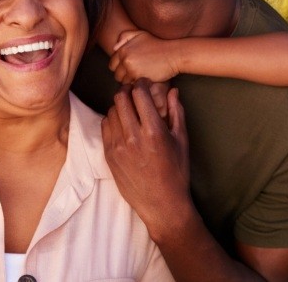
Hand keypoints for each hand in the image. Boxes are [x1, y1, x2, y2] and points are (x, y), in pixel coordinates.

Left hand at [101, 80, 189, 234]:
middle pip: (120, 99)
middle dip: (128, 91)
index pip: (139, 94)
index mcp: (153, 130)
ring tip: (130, 109)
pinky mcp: (109, 155)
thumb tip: (172, 91)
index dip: (141, 84)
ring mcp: (118, 146)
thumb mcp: (182, 140)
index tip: (145, 83)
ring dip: (120, 106)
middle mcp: (133, 136)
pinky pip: (105, 127)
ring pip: (111, 112)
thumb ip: (176, 112)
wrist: (161, 203)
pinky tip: (122, 124)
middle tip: (135, 92)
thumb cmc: (176, 171)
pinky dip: (112, 120)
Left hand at [109, 30, 179, 82]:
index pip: (112, 64)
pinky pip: (131, 85)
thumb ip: (125, 37)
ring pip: (123, 81)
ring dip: (130, 80)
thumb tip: (114, 48)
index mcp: (123, 48)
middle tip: (136, 72)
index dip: (121, 67)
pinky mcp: (138, 76)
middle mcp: (125, 58)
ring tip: (141, 75)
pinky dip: (137, 83)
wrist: (174, 54)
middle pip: (116, 74)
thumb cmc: (158, 45)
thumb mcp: (141, 34)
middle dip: (124, 75)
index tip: (132, 66)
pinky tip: (145, 78)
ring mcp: (131, 68)